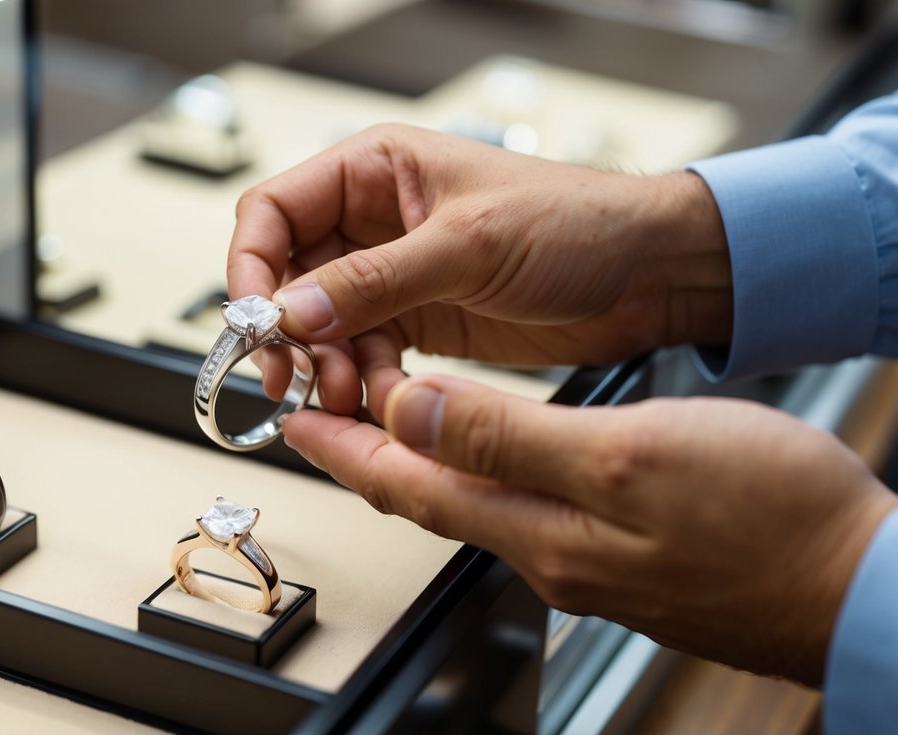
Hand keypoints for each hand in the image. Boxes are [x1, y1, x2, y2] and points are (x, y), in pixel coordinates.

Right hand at [228, 123, 731, 414]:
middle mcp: (375, 222)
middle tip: (289, 373)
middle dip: (285, 329)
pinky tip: (379, 398)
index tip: (252, 319)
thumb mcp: (469, 243)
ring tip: (346, 393)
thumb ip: (376, 279)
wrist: (648, 276)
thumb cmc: (578, 221)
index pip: (274, 211)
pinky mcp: (418, 322)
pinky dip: (362, 382)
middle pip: (288, 276)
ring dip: (324, 365)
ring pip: (321, 326)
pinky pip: (363, 356)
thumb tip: (292, 310)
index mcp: (377, 171)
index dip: (251, 265)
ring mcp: (395, 276)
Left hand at [282, 375, 897, 686]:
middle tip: (323, 414)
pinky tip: (494, 453)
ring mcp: (588, 557)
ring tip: (390, 418)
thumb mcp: (624, 453)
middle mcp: (550, 552)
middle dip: (368, 455)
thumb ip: (508, 435)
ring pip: (476, 502)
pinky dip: (487, 471)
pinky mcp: (625, 551)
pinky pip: (525, 507)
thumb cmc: (767, 520)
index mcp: (539, 527)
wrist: (859, 585)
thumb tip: (410, 411)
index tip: (295, 416)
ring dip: (422, 461)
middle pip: (431, 498)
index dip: (344, 447)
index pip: (407, 484)